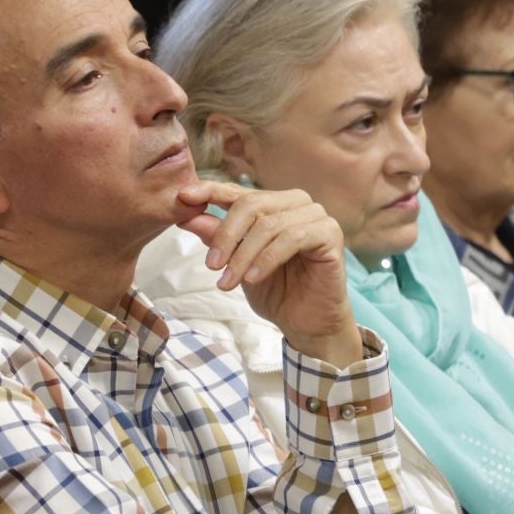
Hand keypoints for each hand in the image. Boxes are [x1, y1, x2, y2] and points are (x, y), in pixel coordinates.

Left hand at [175, 180, 359, 366]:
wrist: (305, 322)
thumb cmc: (274, 289)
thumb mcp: (236, 262)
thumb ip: (216, 236)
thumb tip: (186, 214)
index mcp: (273, 203)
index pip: (237, 191)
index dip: (210, 191)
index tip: (182, 198)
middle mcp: (295, 202)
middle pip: (251, 204)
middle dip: (226, 236)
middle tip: (211, 265)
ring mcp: (316, 215)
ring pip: (269, 225)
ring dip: (243, 255)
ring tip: (228, 282)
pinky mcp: (331, 234)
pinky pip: (293, 238)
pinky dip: (267, 258)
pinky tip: (252, 278)